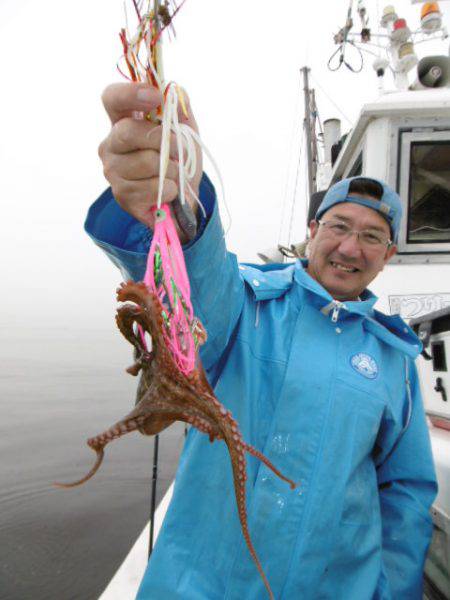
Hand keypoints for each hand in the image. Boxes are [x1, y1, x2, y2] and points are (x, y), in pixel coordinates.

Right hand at [98, 82, 202, 229]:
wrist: (184, 199)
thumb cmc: (179, 160)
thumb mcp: (186, 131)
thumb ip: (180, 109)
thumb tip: (175, 91)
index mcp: (122, 121)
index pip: (112, 99)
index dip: (130, 94)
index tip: (155, 97)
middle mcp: (110, 145)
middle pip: (128, 132)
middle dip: (162, 140)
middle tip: (179, 149)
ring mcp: (113, 171)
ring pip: (145, 162)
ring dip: (172, 168)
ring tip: (175, 173)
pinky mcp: (122, 196)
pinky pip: (153, 187)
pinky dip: (171, 188)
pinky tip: (170, 190)